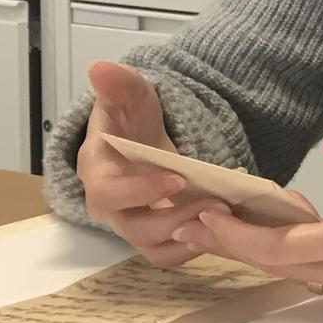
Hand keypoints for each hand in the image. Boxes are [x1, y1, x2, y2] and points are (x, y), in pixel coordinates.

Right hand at [75, 61, 208, 266]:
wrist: (148, 140)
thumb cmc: (134, 119)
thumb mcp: (132, 97)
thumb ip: (121, 86)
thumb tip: (101, 69)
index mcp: (96, 172)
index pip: (109, 192)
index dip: (141, 190)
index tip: (178, 178)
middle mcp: (110, 206)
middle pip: (136, 228)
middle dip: (177, 218)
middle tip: (217, 202)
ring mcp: (132, 225)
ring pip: (156, 247)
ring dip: (192, 236)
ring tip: (226, 216)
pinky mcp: (154, 237)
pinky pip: (171, 254)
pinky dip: (196, 246)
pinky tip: (223, 228)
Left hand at [171, 135, 322, 315]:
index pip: (281, 245)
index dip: (236, 234)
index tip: (203, 216)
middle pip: (278, 265)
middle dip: (234, 244)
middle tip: (193, 223)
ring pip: (298, 275)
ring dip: (265, 251)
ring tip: (228, 224)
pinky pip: (322, 281)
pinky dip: (298, 260)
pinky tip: (287, 237)